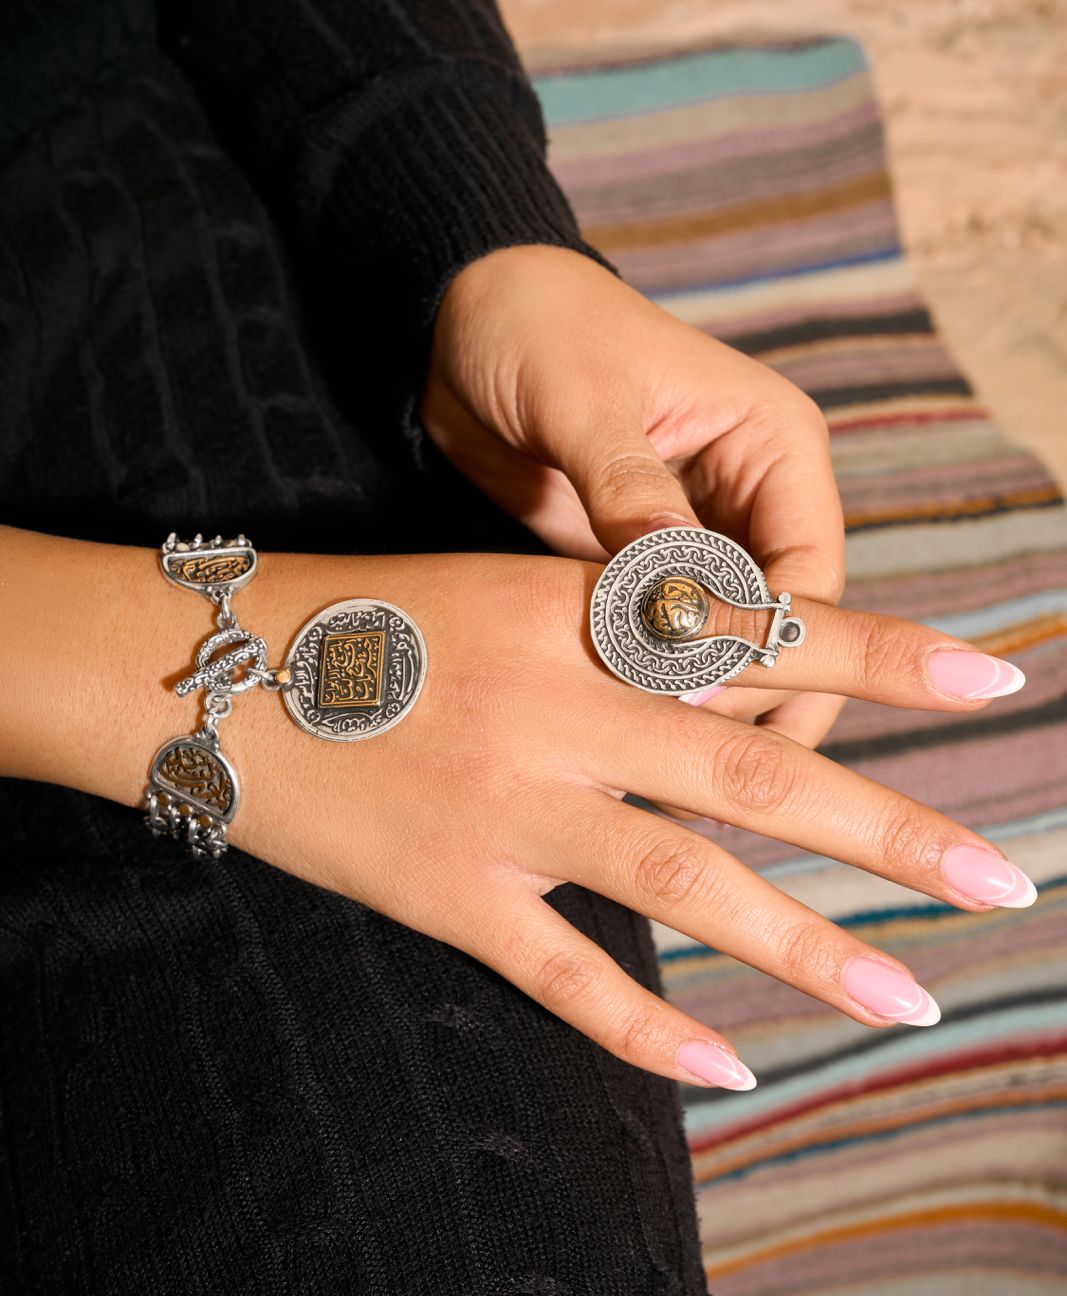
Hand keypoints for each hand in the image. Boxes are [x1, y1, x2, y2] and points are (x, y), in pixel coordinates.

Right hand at [9, 532, 1029, 1093]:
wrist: (211, 671)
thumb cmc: (365, 618)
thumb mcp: (502, 591)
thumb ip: (618, 633)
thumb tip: (748, 675)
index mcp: (575, 623)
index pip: (763, 638)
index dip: (886, 656)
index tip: (1000, 677)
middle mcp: (560, 713)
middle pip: (758, 776)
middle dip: (892, 832)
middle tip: (1001, 880)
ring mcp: (509, 814)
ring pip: (686, 884)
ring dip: (808, 948)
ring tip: (909, 998)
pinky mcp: (452, 897)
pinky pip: (568, 976)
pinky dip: (653, 1026)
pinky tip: (732, 1066)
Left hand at [423, 243, 847, 750]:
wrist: (459, 325)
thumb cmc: (534, 329)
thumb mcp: (583, 400)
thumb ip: (630, 491)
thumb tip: (674, 581)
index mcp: (772, 446)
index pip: (812, 575)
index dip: (770, 647)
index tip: (701, 699)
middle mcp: (755, 499)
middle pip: (793, 631)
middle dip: (760, 706)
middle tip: (708, 789)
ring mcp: (704, 543)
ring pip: (737, 654)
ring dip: (713, 716)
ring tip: (676, 797)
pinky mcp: (646, 574)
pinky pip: (672, 651)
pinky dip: (660, 698)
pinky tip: (633, 752)